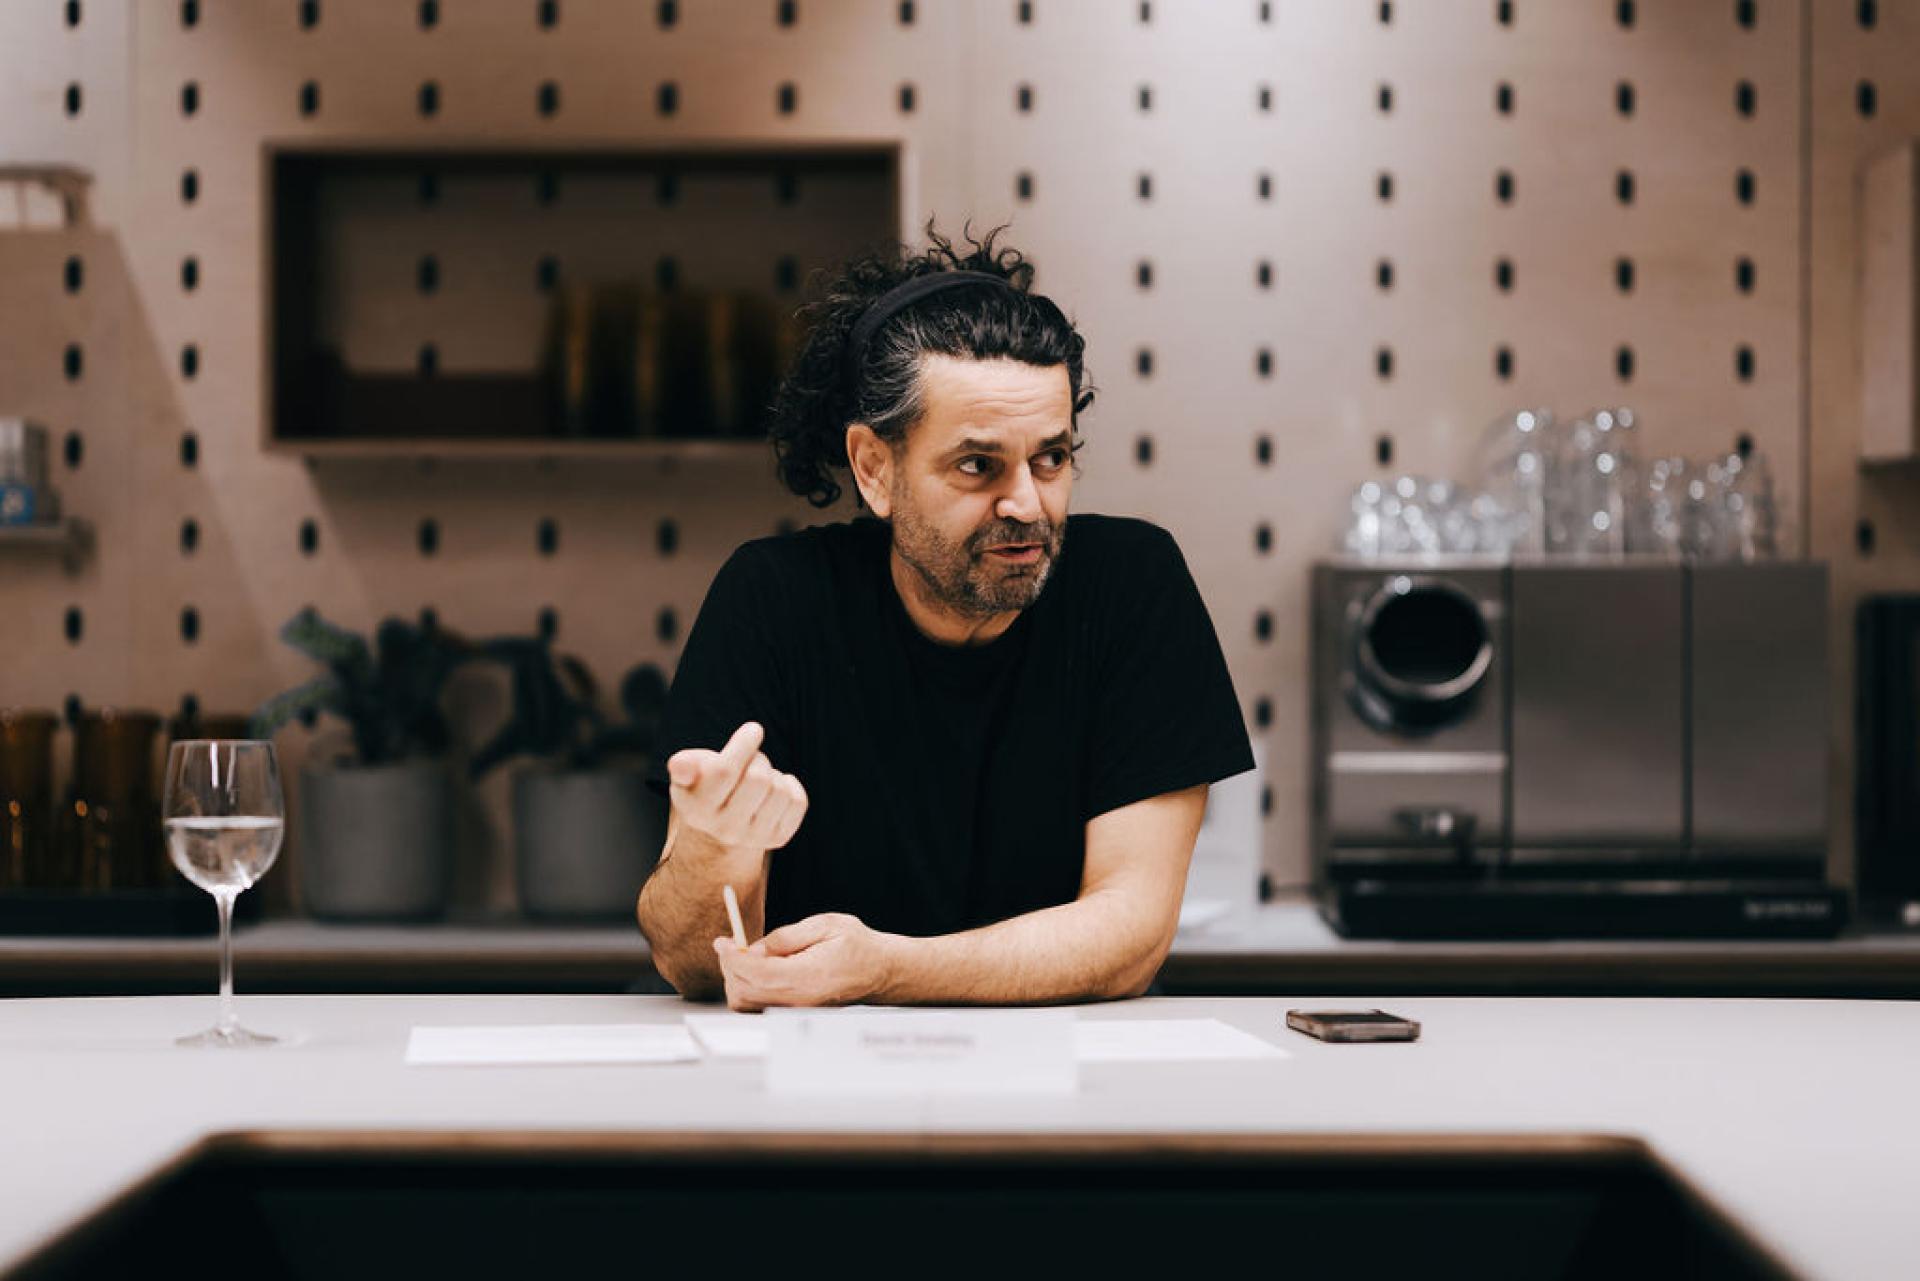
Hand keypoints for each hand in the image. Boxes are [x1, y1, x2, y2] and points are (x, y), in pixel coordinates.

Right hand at [666, 721, 806, 852]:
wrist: (719, 828)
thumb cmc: (704, 788)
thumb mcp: (686, 775)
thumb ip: (683, 766)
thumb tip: (680, 765)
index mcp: (697, 810)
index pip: (724, 772)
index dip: (743, 745)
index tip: (753, 729)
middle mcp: (725, 829)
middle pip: (758, 779)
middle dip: (758, 759)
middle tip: (751, 760)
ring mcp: (753, 838)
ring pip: (780, 790)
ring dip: (773, 774)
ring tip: (758, 778)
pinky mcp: (778, 839)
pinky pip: (798, 801)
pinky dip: (790, 786)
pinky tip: (775, 789)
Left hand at [712, 913, 896, 1011]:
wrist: (880, 971)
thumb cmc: (857, 945)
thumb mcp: (825, 925)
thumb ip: (786, 937)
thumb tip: (753, 948)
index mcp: (809, 975)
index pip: (757, 973)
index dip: (732, 958)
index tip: (722, 941)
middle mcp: (800, 999)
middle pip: (744, 992)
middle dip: (730, 967)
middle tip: (730, 945)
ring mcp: (796, 1010)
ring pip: (747, 1003)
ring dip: (736, 978)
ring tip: (745, 956)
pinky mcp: (793, 1013)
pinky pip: (757, 1006)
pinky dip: (746, 988)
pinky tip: (756, 969)